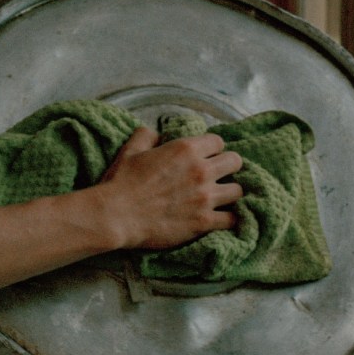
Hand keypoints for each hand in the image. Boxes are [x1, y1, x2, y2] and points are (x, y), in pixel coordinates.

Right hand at [87, 125, 243, 252]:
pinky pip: (232, 219)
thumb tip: (154, 132)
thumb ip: (146, 136)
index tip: (206, 158)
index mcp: (185, 149)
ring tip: (220, 199)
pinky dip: (229, 219)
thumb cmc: (121, 183)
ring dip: (229, 193)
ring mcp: (205, 197)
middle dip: (227, 167)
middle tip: (217, 176)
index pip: (218, 142)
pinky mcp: (203, 222)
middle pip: (235, 162)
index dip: (212, 149)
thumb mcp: (130, 150)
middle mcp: (200, 170)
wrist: (115, 216)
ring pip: (238, 190)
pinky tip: (221, 219)